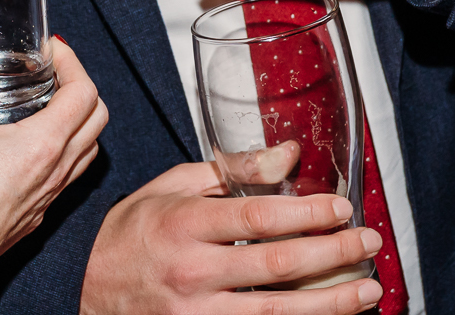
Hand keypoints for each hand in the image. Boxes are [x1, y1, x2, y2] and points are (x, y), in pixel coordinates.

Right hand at [0, 37, 108, 278]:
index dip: (74, 63)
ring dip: (79, 123)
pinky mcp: (38, 214)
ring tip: (49, 107)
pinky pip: (69, 178)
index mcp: (43, 144)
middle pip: (98, 119)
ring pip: (90, 151)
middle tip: (54, 74)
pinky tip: (32, 149)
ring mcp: (50, 196)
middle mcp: (56, 170)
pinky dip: (65, 154)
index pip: (84, 93)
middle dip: (82, 87)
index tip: (52, 51)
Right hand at [81, 163, 382, 313]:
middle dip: (334, 254)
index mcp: (183, 224)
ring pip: (278, 313)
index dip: (308, 213)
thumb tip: (287, 155)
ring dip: (332, 303)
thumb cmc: (131, 234)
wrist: (84, 289)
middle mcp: (192, 272)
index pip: (258, 219)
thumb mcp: (170, 187)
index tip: (342, 208)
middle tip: (368, 242)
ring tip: (369, 291)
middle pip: (278, 266)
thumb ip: (231, 172)